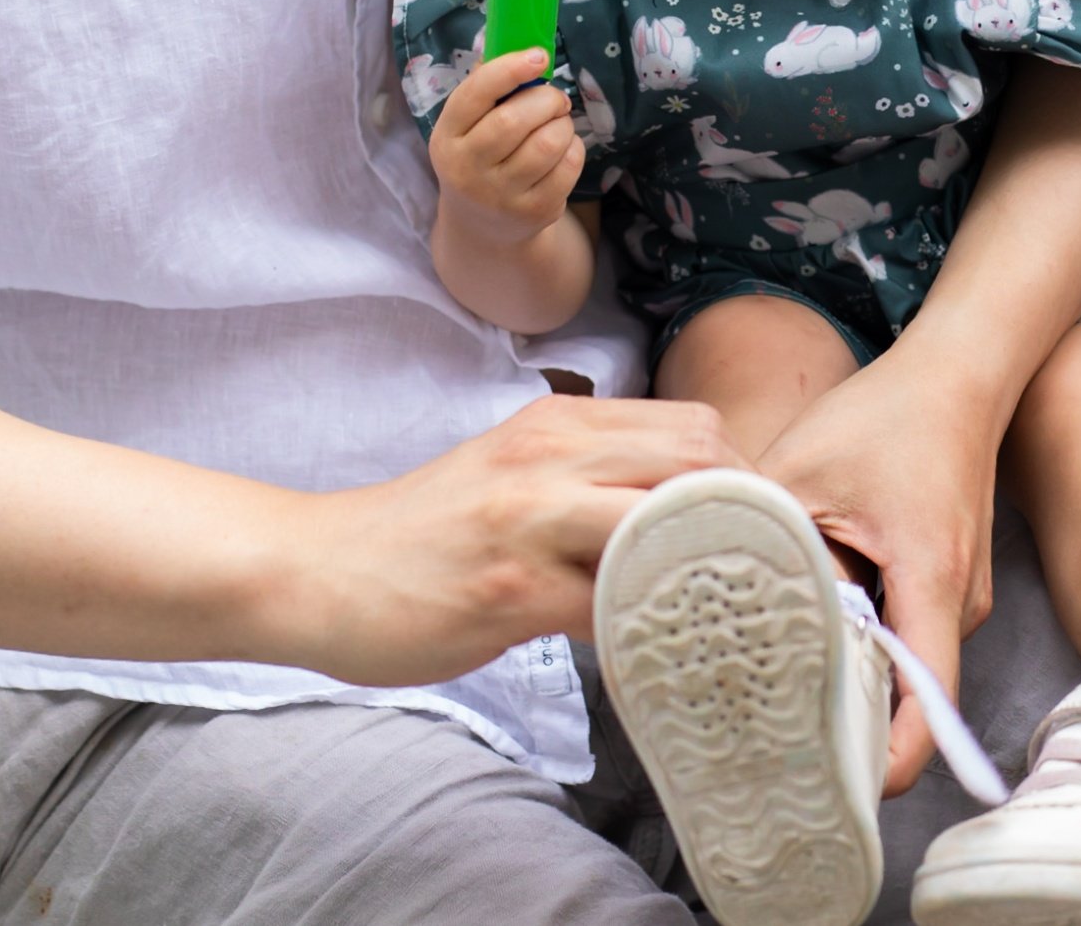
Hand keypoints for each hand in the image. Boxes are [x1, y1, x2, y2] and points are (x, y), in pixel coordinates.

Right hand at [279, 396, 743, 687]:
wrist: (313, 568)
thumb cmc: (424, 535)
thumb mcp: (512, 476)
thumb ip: (589, 480)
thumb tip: (682, 519)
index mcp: (559, 425)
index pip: (694, 427)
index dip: (744, 481)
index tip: (765, 536)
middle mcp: (549, 456)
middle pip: (698, 461)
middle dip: (749, 520)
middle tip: (766, 582)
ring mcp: (529, 520)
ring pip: (663, 521)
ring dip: (707, 570)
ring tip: (726, 617)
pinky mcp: (507, 588)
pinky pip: (609, 606)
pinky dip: (646, 630)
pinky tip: (656, 654)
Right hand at [428, 48, 583, 244]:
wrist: (482, 225)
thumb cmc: (479, 156)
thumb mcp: (466, 128)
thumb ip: (486, 88)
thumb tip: (514, 38)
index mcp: (446, 137)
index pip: (475, 95)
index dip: (510, 69)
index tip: (539, 55)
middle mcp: (467, 169)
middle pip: (515, 120)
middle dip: (546, 99)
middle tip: (555, 98)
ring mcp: (500, 195)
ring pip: (548, 144)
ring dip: (563, 123)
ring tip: (558, 122)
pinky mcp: (534, 212)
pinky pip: (568, 166)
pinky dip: (574, 147)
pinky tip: (563, 148)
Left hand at [756, 351, 997, 796]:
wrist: (958, 374)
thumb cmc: (887, 414)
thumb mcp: (805, 468)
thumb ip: (758, 532)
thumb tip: (698, 588)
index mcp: (931, 585)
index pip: (923, 716)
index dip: (877, 768)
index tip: (819, 786)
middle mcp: (956, 605)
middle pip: (907, 702)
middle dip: (844, 730)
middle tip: (765, 745)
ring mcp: (956, 597)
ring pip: (899, 666)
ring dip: (846, 679)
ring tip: (772, 686)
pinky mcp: (944, 584)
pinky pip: (901, 634)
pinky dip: (858, 643)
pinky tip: (803, 628)